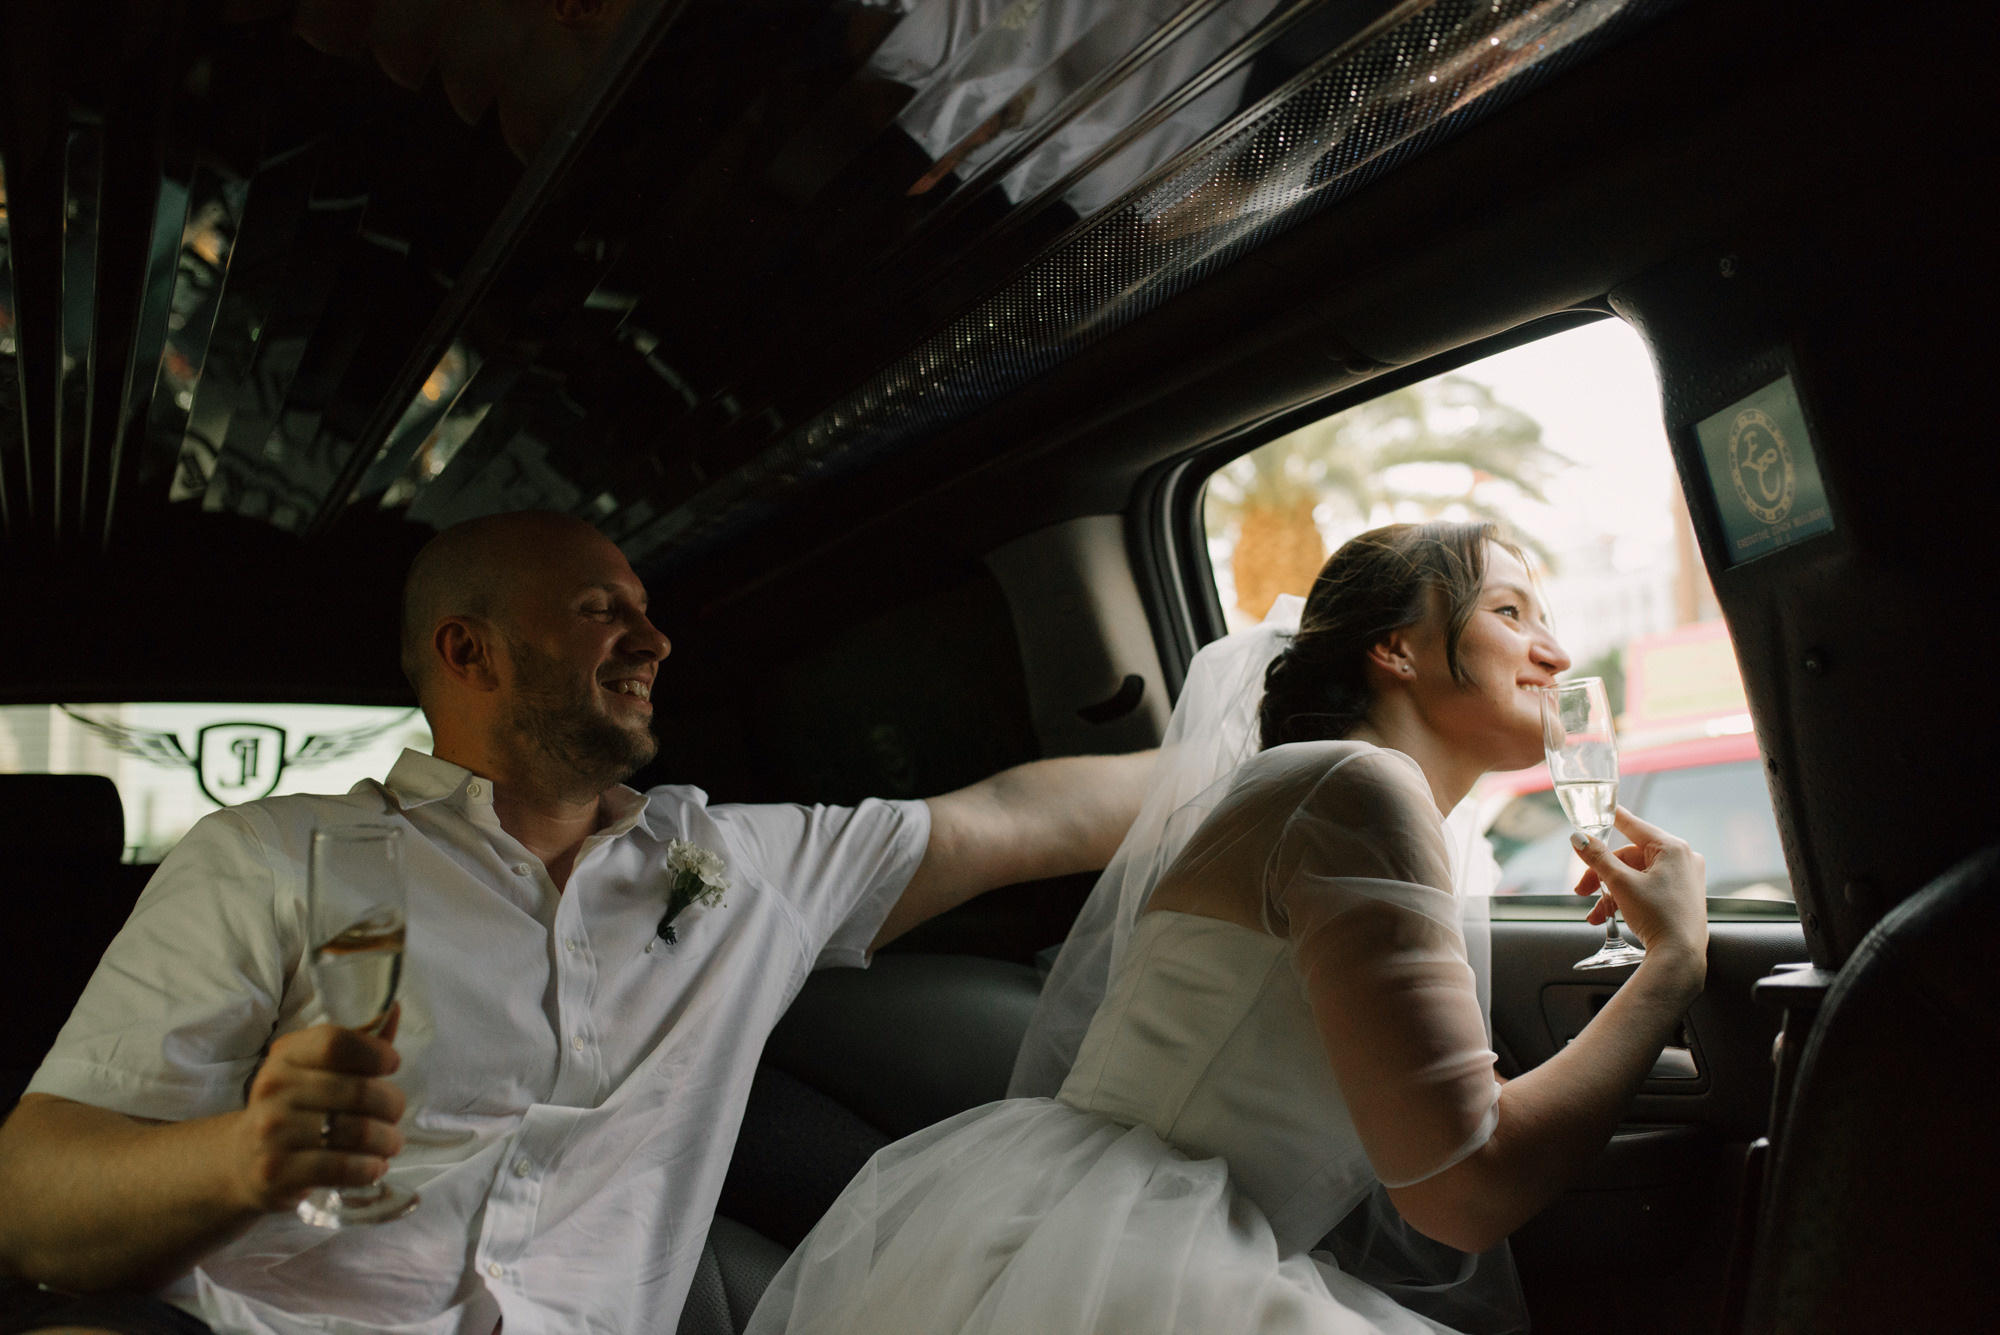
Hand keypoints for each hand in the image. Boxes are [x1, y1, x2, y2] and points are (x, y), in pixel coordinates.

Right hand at [224, 1006, 405, 1212]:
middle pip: (358, 1091)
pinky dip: (369, 1169)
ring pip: (357, 1132)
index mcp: (286, 1055)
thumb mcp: (316, 1068)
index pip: (336, 1043)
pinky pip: (342, 1167)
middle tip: (395, 1114)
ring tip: (390, 1143)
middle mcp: (274, 1089)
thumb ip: (358, 1043)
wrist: (240, 1160)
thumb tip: (394, 1008)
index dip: (374, 1053)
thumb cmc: (295, 1106)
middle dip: (392, 1104)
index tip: (391, 1065)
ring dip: (387, 1140)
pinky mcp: (276, 1172)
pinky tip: (374, 1167)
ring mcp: (272, 1132)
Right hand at [1569, 808, 1707, 967]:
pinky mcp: (1682, 897)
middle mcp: (1683, 859)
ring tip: (1596, 914)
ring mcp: (1685, 878)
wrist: (1679, 957)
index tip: (1599, 810)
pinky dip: (1627, 899)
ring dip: (1611, 892)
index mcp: (1672, 848)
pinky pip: (1648, 888)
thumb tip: (1578, 838)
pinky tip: (1610, 917)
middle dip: (1601, 875)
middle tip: (1581, 890)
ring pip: (1636, 875)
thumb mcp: (1621, 883)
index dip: (1612, 818)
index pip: (1634, 825)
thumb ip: (1597, 857)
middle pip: (1630, 857)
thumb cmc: (1657, 916)